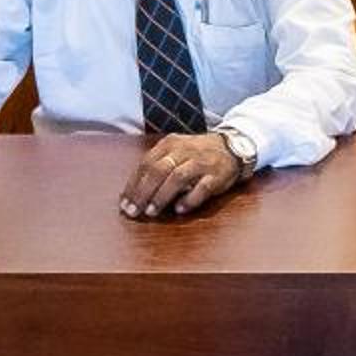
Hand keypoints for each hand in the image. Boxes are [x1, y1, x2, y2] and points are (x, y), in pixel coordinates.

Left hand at [119, 133, 243, 219]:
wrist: (232, 147)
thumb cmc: (196, 154)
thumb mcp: (174, 151)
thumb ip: (156, 166)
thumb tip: (134, 193)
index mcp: (170, 144)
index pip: (146, 164)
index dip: (133, 185)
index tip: (124, 203)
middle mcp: (184, 151)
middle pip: (158, 171)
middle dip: (143, 193)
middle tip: (134, 211)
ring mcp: (201, 162)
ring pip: (177, 178)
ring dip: (162, 196)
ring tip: (152, 211)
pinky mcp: (217, 175)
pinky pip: (202, 188)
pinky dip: (189, 199)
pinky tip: (179, 210)